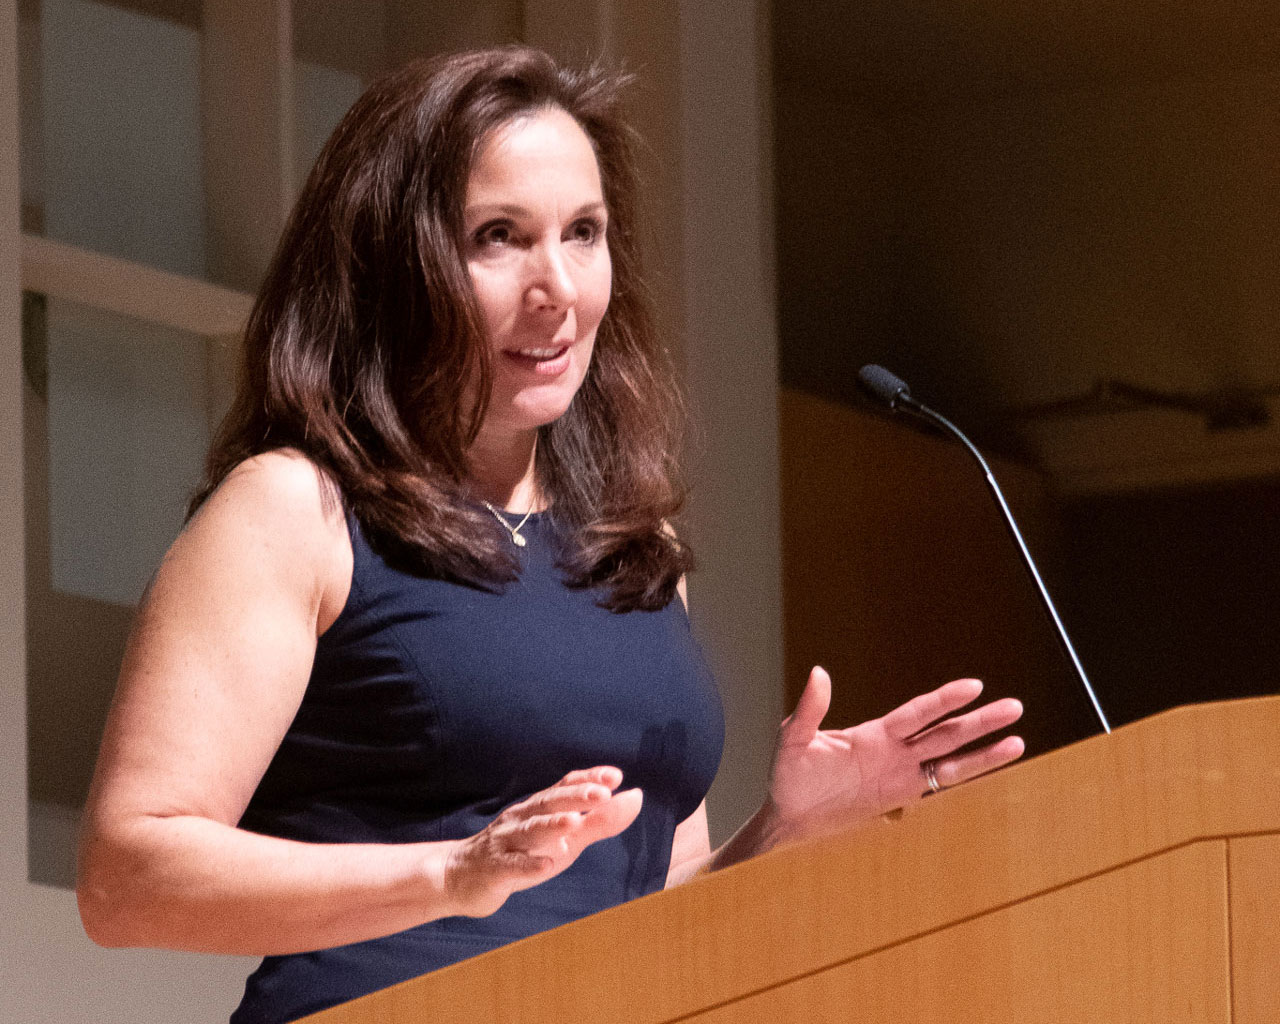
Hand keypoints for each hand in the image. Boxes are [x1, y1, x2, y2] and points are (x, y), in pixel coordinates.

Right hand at [443, 766, 642, 916]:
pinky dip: (528, 864)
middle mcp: (522, 818)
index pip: (565, 786)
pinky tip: (547, 864)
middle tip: (602, 794)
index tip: (615, 776)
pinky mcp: (493, 869)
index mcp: (540, 807)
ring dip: (552, 825)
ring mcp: (505, 842)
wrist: (462, 877)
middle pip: (549, 803)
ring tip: (574, 822)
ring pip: (529, 831)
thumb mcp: (566, 839)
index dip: (588, 780)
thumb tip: (636, 796)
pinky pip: (511, 866)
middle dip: (575, 797)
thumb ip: (600, 820)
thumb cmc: (523, 853)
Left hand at [764, 668, 1023, 841]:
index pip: (918, 713)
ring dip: (983, 754)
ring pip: (951, 761)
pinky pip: (938, 789)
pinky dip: (964, 781)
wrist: (788, 818)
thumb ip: (810, 710)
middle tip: (1015, 707)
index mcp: (874, 734)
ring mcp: (901, 777)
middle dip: (979, 721)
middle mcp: (895, 752)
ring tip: (1018, 742)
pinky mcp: (900, 801)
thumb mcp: (794, 740)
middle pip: (945, 733)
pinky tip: (991, 772)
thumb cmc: (789, 777)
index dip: (945, 700)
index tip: (975, 686)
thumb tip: (819, 673)